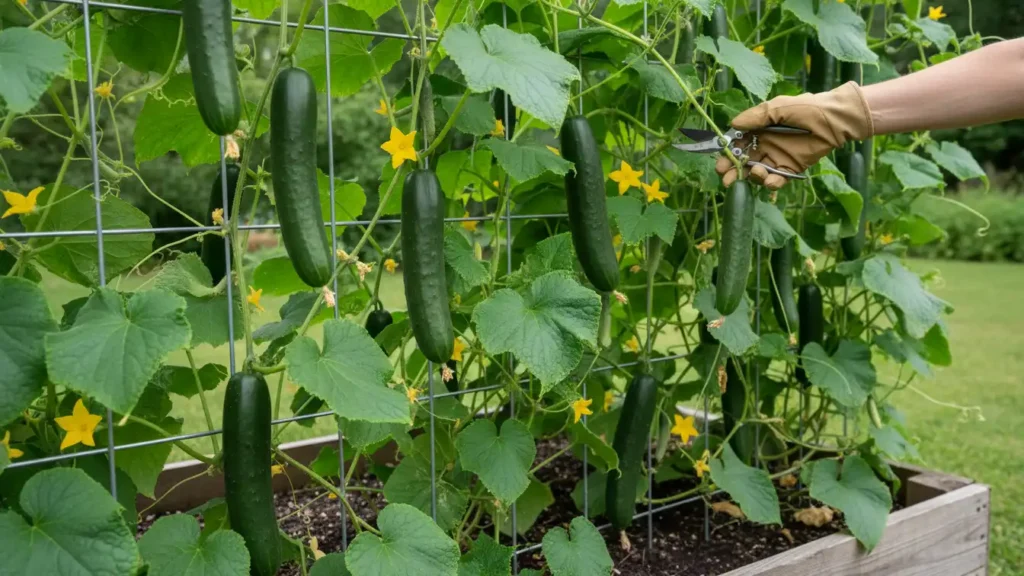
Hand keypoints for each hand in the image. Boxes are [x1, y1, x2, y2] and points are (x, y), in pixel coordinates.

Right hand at [716, 82, 873, 189]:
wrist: (834, 119)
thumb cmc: (806, 108)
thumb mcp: (779, 107)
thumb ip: (756, 117)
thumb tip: (733, 125)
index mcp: (758, 130)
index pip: (737, 144)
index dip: (728, 154)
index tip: (721, 162)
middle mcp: (764, 145)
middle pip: (743, 162)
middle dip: (733, 171)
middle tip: (726, 179)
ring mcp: (777, 158)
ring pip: (757, 172)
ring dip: (752, 176)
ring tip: (757, 172)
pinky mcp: (791, 169)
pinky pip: (777, 179)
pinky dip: (771, 183)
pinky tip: (771, 180)